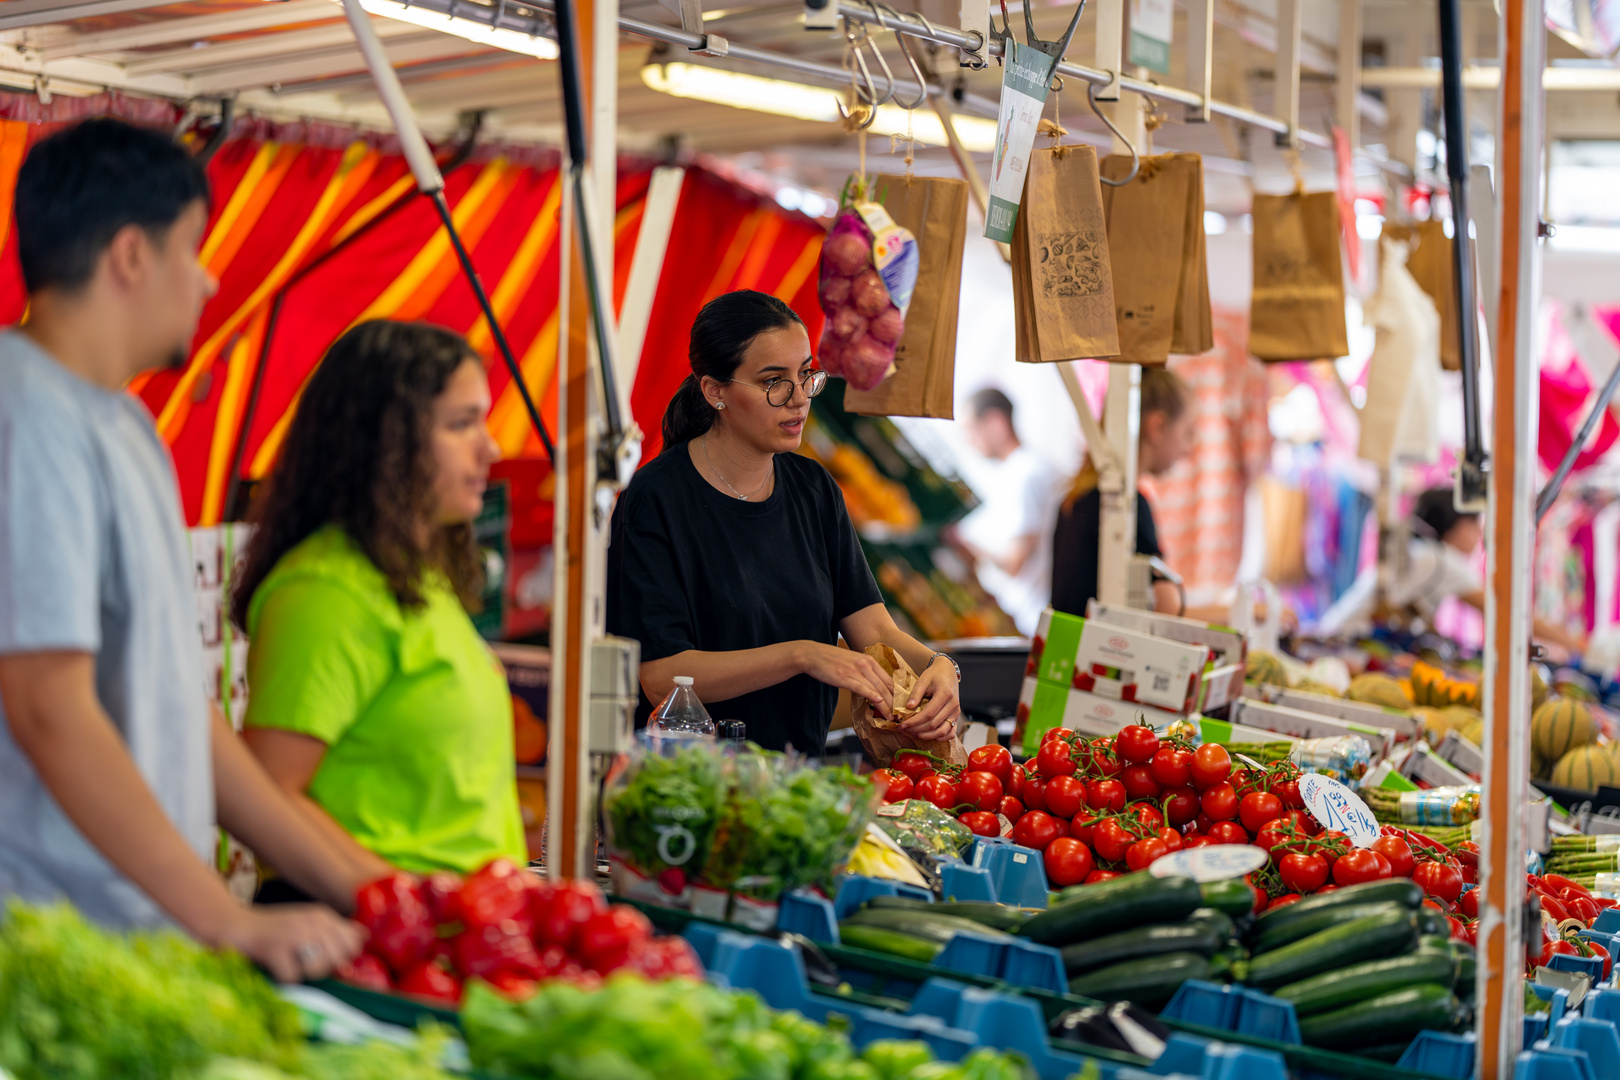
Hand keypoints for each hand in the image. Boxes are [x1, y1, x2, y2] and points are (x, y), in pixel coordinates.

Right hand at [216, 904, 365, 982]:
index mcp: (322, 915)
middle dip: (321, 968)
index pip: (353, 943)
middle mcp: (312, 921)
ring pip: (318, 969)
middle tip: (299, 961)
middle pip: (337, 959)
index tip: (322, 957)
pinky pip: (292, 977)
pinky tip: (273, 965)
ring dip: (302, 973)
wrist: (233, 926)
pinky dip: (282, 978)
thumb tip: (363, 937)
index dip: (341, 957)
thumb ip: (334, 931)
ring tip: (287, 962)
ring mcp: (293, 934)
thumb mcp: (307, 924)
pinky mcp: (274, 949)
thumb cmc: (272, 931)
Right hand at [799, 642, 893, 719]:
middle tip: (898, 715)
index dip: (896, 694)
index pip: (888, 680)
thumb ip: (864, 672)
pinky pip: (862, 687)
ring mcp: (856, 670)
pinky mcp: (845, 677)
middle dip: (894, 703)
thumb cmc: (831, 660)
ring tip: (890, 717)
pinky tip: (878, 702)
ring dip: (885, 705)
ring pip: (876, 689)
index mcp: (869, 661)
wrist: (813, 655)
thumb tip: (873, 687)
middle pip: (885, 686)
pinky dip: (871, 695)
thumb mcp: (853, 662)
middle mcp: (865, 664)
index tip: (900, 706)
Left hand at [899, 656, 960, 741]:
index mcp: (945, 694)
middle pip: (934, 724)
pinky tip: (928, 735)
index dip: (914, 721)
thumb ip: (916, 693)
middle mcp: (953, 705)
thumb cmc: (934, 675)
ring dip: (927, 736)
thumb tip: (908, 707)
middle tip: (904, 729)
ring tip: (914, 733)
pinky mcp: (956, 717)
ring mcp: (956, 712)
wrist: (948, 672)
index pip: (928, 714)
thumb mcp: (923, 680)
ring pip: (942, 731)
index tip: (902, 724)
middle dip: (917, 729)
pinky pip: (950, 733)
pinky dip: (940, 737)